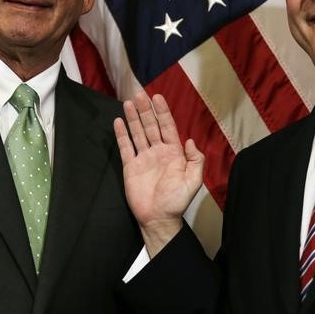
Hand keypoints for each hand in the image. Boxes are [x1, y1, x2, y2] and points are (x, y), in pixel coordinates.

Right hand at [114, 92, 203, 256]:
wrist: (158, 218)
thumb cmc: (177, 201)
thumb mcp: (193, 181)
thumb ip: (195, 160)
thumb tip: (189, 140)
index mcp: (173, 153)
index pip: (167, 127)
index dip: (162, 112)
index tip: (157, 97)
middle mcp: (158, 151)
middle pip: (151, 126)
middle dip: (145, 110)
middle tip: (139, 94)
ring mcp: (143, 158)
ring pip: (138, 133)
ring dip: (133, 118)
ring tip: (128, 102)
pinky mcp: (130, 166)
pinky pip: (125, 147)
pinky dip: (121, 134)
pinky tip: (118, 121)